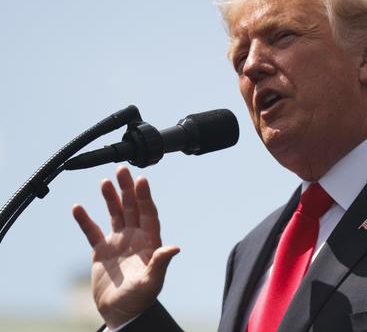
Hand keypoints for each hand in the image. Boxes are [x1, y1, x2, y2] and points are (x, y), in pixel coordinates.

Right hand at [72, 166, 179, 329]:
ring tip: (104, 182)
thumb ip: (160, 263)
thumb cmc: (141, 298)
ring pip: (115, 214)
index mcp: (149, 241)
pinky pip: (92, 231)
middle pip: (132, 207)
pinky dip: (85, 220)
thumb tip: (175, 248)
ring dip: (110, 198)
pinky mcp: (102, 251)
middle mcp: (135, 237)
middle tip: (122, 169)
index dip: (145, 196)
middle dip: (128, 189)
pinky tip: (77, 207)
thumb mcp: (152, 281)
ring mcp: (118, 242)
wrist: (121, 312)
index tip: (141, 179)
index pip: (149, 213)